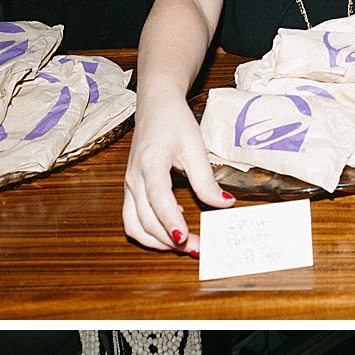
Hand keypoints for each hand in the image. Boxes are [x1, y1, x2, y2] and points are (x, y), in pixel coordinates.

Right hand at [123, 94, 234, 254]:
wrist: (154, 105)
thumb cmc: (174, 122)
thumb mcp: (195, 148)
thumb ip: (207, 180)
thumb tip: (225, 204)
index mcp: (150, 163)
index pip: (157, 199)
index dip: (170, 221)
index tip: (184, 237)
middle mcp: (134, 178)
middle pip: (145, 220)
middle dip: (170, 240)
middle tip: (197, 248)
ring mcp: (129, 186)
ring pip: (134, 225)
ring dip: (156, 242)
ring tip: (184, 246)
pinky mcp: (131, 190)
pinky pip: (133, 219)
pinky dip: (149, 232)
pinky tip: (172, 230)